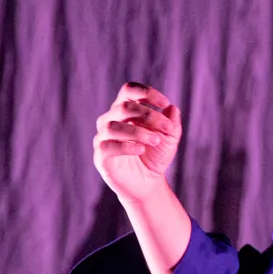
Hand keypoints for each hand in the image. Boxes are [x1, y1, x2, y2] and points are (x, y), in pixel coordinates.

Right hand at [94, 82, 182, 204]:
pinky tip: (141, 149)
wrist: (148, 182)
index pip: (128, 91)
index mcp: (126, 110)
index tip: (164, 103)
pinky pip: (107, 146)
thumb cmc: (155, 155)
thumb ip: (172, 123)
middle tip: (167, 128)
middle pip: (123, 107)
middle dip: (149, 115)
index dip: (146, 93)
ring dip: (138, 131)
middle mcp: (111, 120)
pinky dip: (125, 146)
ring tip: (156, 140)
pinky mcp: (100, 156)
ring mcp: (103, 137)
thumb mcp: (169, 138)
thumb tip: (172, 108)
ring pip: (112, 126)